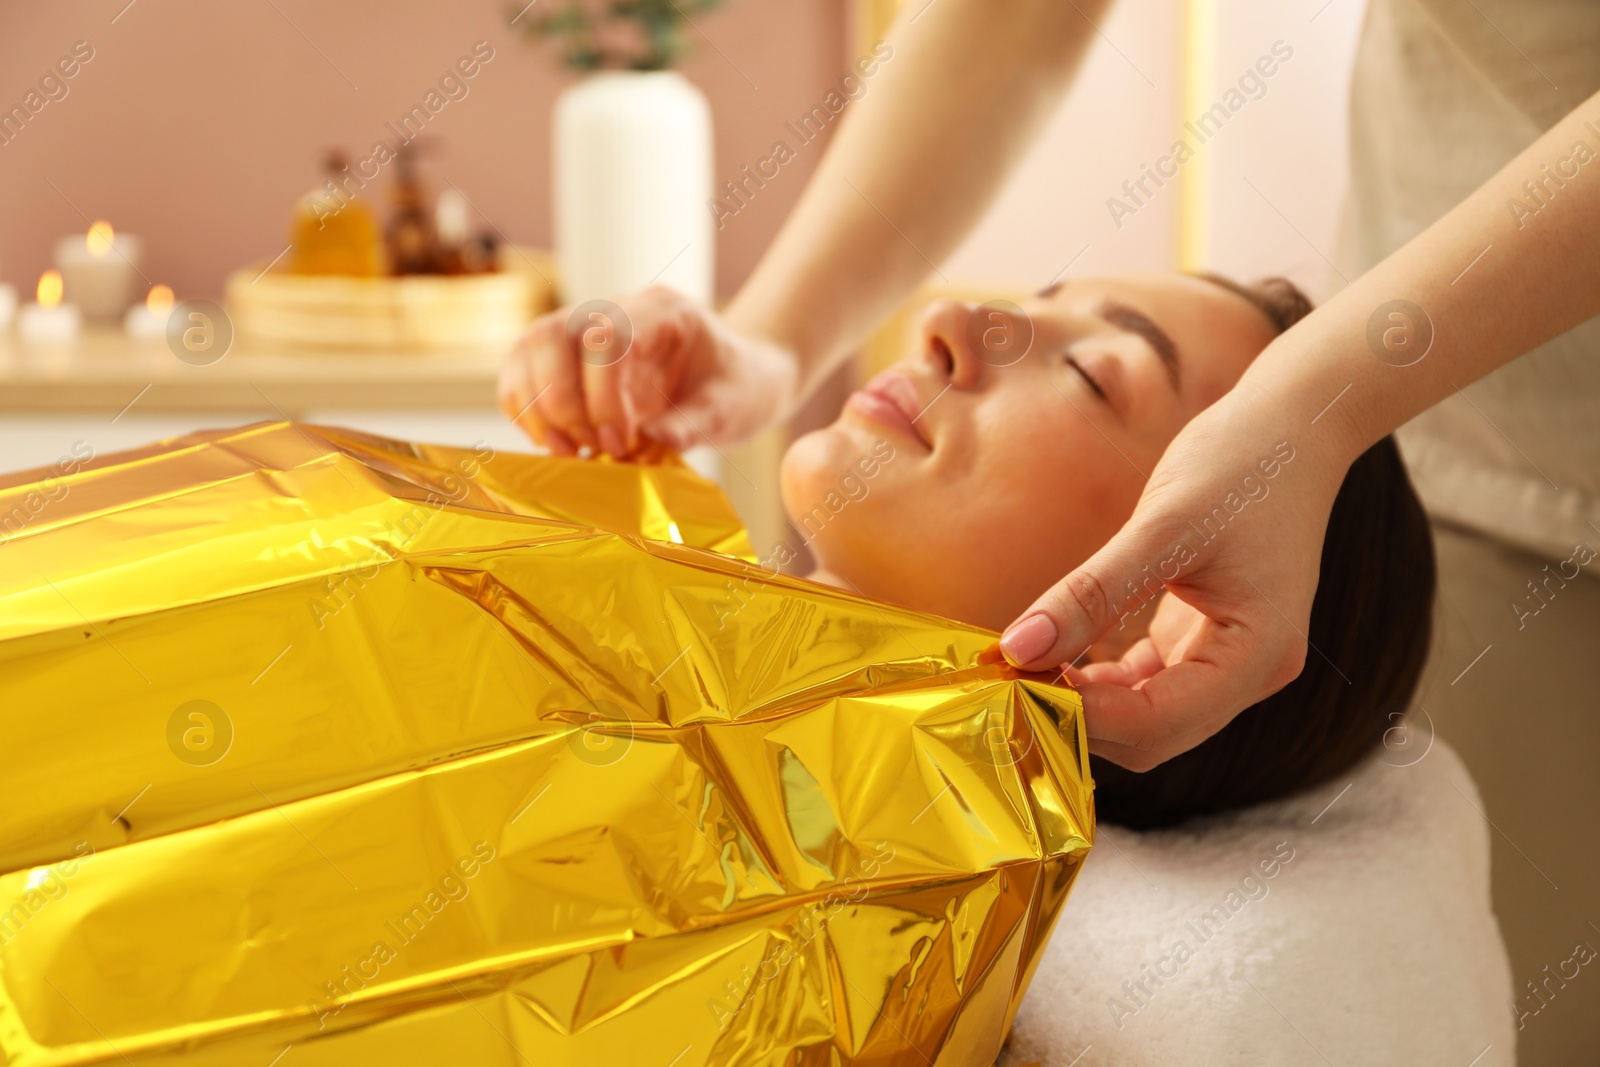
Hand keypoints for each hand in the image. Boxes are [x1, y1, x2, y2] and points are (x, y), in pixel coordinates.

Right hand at [498, 286, 799, 456]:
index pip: (606, 336)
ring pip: (529, 349)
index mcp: (661, 311)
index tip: (618, 443)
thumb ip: (694, 424)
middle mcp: (615, 309)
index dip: (601, 394)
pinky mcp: (569, 357)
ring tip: (565, 452)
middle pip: (552, 334)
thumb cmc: (739, 386)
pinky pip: (524, 373)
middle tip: (586, 449)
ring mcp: (586, 328)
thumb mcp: (733, 407)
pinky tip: (556, 444)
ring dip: (534, 407)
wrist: (739, 375)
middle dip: (558, 400)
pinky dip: (527, 411)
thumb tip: (649, 445)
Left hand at [1001, 392, 1350, 769]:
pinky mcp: (1207, 642)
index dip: (1083, 716)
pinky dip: (1103, 680)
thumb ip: (1090, 594)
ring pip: (1148, 716)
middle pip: (1153, 735)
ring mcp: (1231, 661)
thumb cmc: (1240, 465)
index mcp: (1258, 654)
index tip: (1016, 686)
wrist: (1292, 428)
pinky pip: (1149, 684)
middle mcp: (1252, 673)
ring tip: (1025, 668)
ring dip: (1087, 702)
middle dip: (1081, 718)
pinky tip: (1057, 655)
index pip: (1159, 721)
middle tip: (1010, 682)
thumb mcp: (1161, 527)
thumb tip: (1019, 648)